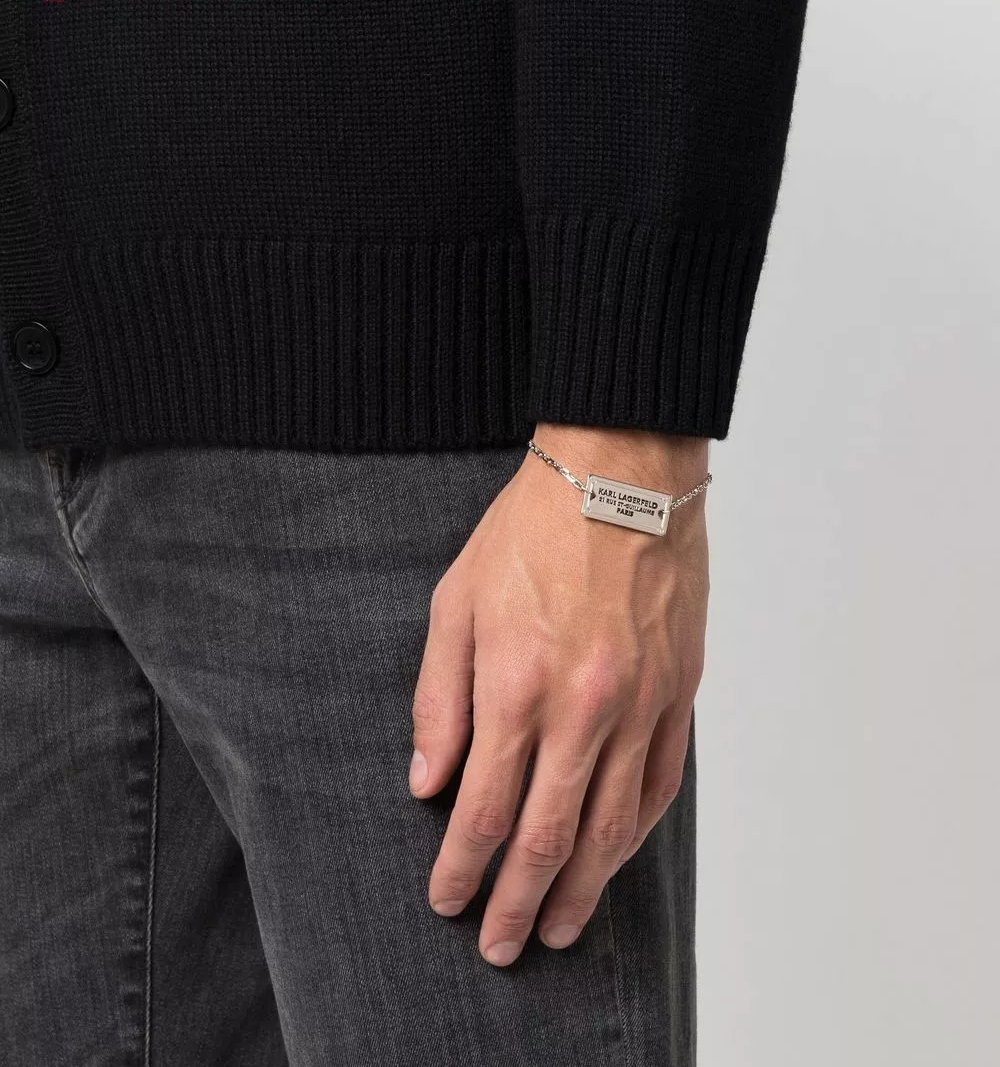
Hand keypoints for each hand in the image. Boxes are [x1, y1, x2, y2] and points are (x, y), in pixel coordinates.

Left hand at [409, 422, 710, 965]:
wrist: (621, 474)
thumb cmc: (529, 531)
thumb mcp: (456, 602)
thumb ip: (439, 700)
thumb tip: (428, 784)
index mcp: (516, 684)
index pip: (483, 810)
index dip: (462, 870)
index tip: (448, 902)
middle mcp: (582, 707)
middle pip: (546, 837)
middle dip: (516, 904)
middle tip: (501, 947)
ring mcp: (639, 704)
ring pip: (611, 826)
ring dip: (581, 888)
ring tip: (559, 927)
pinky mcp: (679, 692)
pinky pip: (659, 784)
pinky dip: (634, 833)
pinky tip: (612, 857)